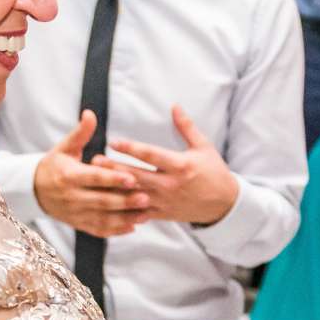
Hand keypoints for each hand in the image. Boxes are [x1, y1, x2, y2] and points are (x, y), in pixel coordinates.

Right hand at [32, 111, 150, 236]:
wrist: (34, 190)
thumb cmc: (54, 165)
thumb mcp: (64, 147)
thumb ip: (81, 133)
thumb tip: (90, 114)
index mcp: (68, 176)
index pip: (94, 178)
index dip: (113, 178)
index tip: (131, 177)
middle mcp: (71, 197)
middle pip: (101, 201)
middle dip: (124, 200)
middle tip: (146, 197)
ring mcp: (75, 213)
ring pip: (102, 218)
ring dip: (124, 218)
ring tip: (145, 214)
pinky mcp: (78, 224)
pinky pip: (98, 230)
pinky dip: (115, 230)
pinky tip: (133, 227)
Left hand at [108, 106, 238, 226]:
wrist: (224, 204)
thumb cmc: (214, 172)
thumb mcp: (203, 147)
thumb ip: (186, 127)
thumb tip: (175, 106)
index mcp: (181, 165)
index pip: (151, 155)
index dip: (131, 148)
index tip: (113, 142)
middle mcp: (171, 184)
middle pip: (137, 176)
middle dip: (115, 168)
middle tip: (95, 161)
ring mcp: (165, 201)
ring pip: (135, 195)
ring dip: (114, 188)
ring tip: (96, 181)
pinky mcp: (162, 214)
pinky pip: (139, 213)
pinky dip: (123, 209)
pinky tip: (106, 205)